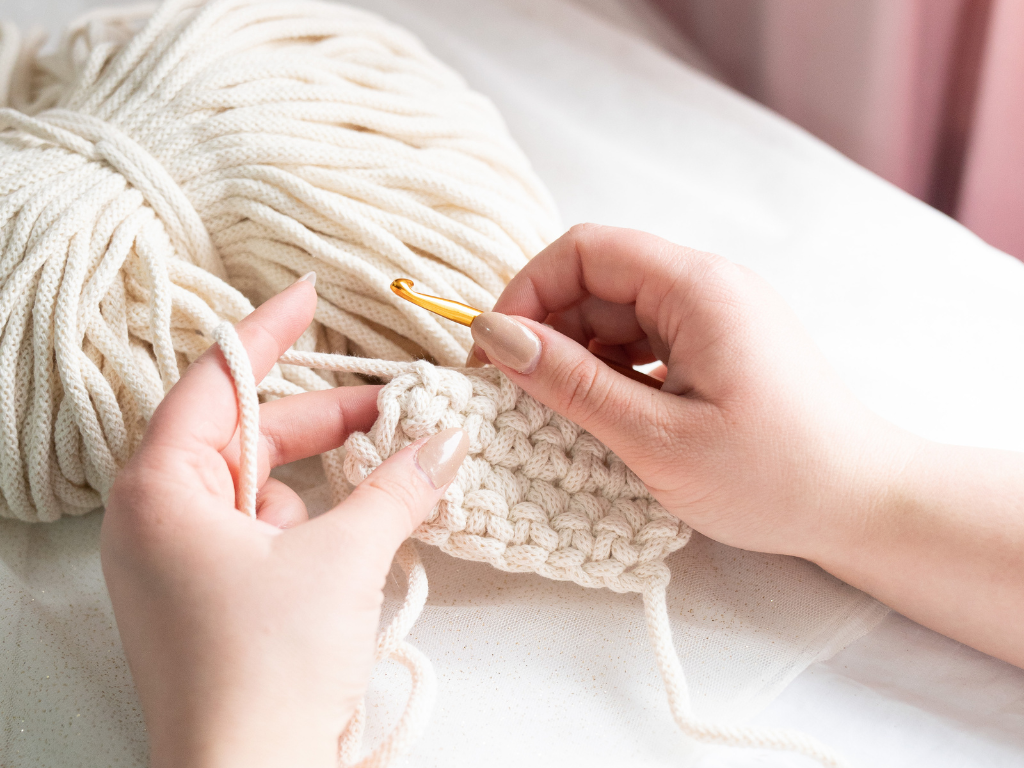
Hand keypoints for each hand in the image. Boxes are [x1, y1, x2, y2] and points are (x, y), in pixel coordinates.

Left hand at [102, 277, 468, 767]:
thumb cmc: (268, 667)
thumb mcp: (345, 557)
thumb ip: (398, 487)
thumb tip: (447, 443)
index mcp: (161, 491)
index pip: (214, 381)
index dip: (267, 333)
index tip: (310, 295)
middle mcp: (158, 520)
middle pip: (245, 434)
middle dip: (321, 417)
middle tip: (392, 404)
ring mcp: (182, 562)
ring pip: (261, 485)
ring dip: (326, 473)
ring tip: (394, 469)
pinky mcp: (211, 598)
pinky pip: (265, 530)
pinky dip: (315, 518)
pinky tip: (364, 527)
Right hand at [468, 224, 910, 560]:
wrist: (866, 506)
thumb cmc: (773, 478)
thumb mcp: (658, 439)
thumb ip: (573, 384)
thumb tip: (498, 337)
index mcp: (697, 288)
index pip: (585, 250)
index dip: (527, 292)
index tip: (495, 355)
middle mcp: (707, 286)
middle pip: (598, 280)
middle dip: (547, 330)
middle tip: (514, 395)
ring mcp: (715, 317)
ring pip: (617, 315)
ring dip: (577, 357)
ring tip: (559, 416)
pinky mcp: (719, 347)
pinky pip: (645, 342)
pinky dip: (612, 373)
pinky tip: (604, 416)